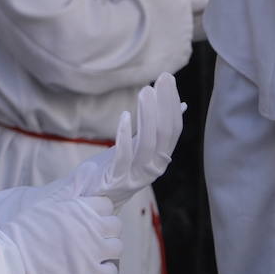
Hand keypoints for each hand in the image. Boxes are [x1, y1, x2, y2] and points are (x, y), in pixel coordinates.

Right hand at [0, 192, 121, 273]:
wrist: (12, 258)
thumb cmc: (24, 229)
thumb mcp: (46, 202)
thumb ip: (70, 187)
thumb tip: (90, 168)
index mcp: (79, 208)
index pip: (106, 205)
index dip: (97, 211)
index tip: (87, 218)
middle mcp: (90, 228)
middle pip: (115, 226)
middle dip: (105, 229)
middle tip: (90, 235)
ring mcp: (92, 252)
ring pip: (116, 247)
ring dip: (106, 249)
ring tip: (92, 252)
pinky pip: (111, 271)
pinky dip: (105, 270)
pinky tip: (93, 268)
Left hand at [68, 73, 184, 209]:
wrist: (92, 195)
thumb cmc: (116, 166)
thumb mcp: (139, 145)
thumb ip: (156, 128)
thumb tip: (181, 105)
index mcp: (160, 158)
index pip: (174, 128)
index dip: (172, 103)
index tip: (169, 79)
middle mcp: (154, 167)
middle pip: (165, 134)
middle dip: (164, 104)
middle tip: (163, 78)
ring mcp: (136, 175)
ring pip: (148, 143)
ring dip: (148, 115)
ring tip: (146, 91)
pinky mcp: (117, 179)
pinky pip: (124, 156)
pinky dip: (125, 134)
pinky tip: (125, 115)